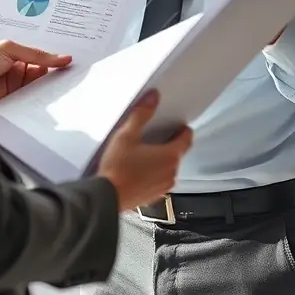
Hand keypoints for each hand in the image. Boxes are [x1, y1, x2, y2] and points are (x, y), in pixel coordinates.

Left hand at [0, 40, 71, 103]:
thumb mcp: (9, 49)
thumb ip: (36, 54)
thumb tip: (61, 57)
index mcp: (18, 58)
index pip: (44, 61)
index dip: (57, 63)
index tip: (72, 66)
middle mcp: (19, 74)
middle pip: (44, 77)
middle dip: (56, 78)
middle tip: (72, 79)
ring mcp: (17, 91)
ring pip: (39, 92)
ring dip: (48, 92)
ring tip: (63, 91)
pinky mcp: (14, 106)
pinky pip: (30, 106)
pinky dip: (39, 105)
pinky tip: (47, 104)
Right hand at [96, 91, 192, 211]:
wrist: (107, 197)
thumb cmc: (118, 168)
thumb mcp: (127, 135)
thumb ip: (142, 114)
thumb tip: (153, 98)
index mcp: (170, 156)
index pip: (186, 139)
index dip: (183, 130)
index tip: (179, 125)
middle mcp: (171, 173)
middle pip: (177, 153)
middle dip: (170, 144)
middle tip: (157, 135)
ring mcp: (164, 187)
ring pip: (168, 168)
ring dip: (161, 160)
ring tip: (145, 152)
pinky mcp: (154, 196)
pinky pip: (159, 180)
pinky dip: (154, 173)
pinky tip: (139, 169)